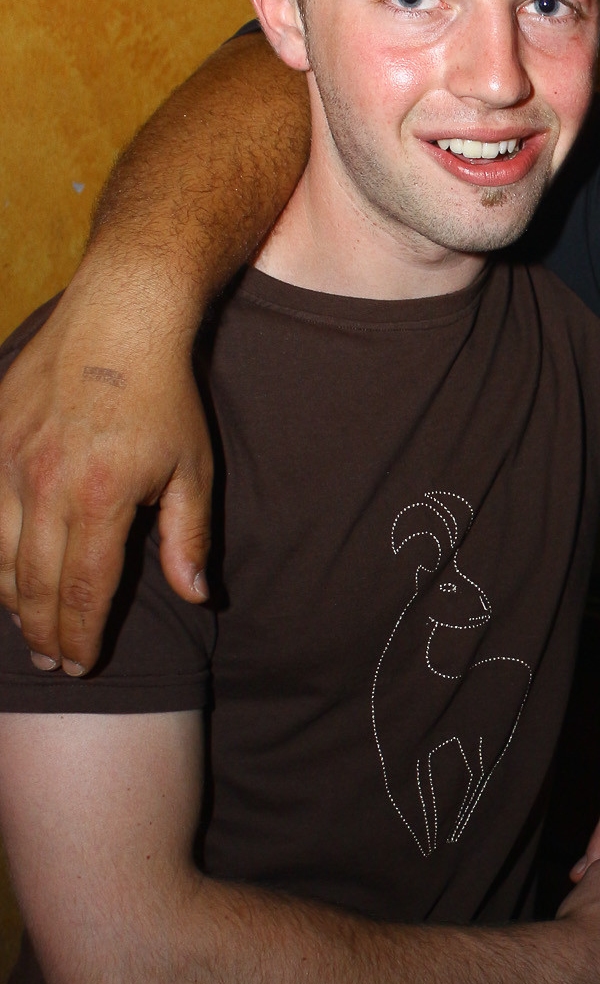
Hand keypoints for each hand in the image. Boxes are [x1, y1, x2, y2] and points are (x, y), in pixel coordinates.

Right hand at [0, 266, 212, 674]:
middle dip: (41, 632)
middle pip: (32, 584)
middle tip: (52, 662)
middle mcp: (44, 484)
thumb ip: (188, 538)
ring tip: (26, 628)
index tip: (82, 665)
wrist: (119, 317)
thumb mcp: (194, 469)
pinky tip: (1, 573)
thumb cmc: (164, 396)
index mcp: (100, 498)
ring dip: (9, 600)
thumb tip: (195, 596)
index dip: (80, 637)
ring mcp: (7, 460)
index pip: (83, 591)